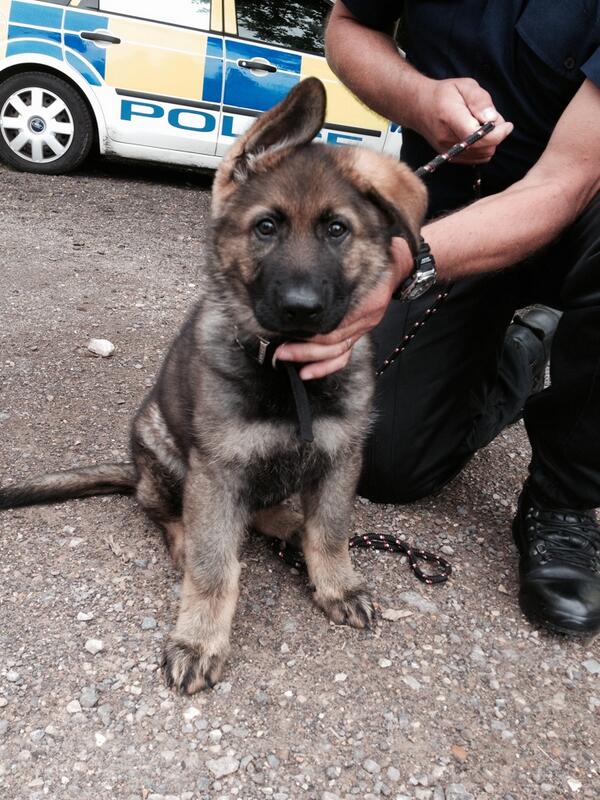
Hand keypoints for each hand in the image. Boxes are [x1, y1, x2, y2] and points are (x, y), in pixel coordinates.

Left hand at [275, 238, 412, 379]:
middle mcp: (365, 321)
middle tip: (280, 350)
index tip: (285, 335)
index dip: (307, 336)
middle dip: (303, 350)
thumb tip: (302, 297)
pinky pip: (344, 356)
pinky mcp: (361, 334)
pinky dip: (326, 367)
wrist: (397, 269)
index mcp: (363, 307)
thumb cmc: (374, 265)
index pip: (332, 331)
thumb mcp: (356, 268)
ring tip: (286, 357)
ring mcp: (364, 329)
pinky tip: (308, 372)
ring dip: (310, 359)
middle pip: (332, 344)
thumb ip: (336, 284)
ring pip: (337, 353)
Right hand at [413, 77, 513, 163]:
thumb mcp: (465, 85)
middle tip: (494, 120)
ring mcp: (447, 150)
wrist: (419, 107)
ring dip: (490, 143)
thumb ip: (480, 100)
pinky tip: (479, 136)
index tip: (507, 125)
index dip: (497, 134)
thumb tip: (492, 119)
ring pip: (481, 155)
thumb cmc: (445, 94)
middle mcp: (446, 138)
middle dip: (496, 136)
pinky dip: (483, 149)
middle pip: (483, 148)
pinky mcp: (450, 157)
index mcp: (450, 117)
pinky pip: (475, 159)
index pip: (477, 136)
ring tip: (484, 126)